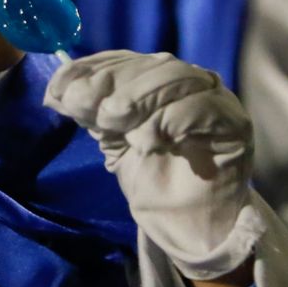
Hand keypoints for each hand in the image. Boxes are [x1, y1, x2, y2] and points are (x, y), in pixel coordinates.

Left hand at [44, 51, 261, 280]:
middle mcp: (189, 81)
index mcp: (157, 79)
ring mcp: (216, 99)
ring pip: (179, 79)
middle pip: (154, 64)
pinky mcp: (234, 123)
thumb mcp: (111, 141)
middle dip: (116, 84)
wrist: (185, 226)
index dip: (92, 70)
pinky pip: (205, 108)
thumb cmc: (151, 180)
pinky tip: (150, 141)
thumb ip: (89, 112)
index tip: (63, 90)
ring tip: (118, 125)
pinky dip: (172, 119)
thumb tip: (53, 90)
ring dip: (142, 99)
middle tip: (95, 112)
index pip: (125, 60)